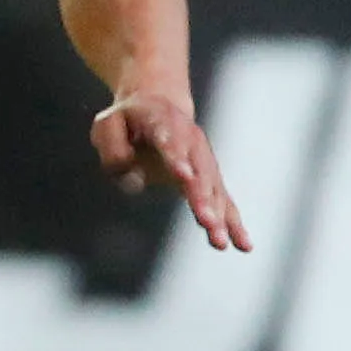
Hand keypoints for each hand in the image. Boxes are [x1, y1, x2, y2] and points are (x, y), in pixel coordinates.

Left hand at [92, 88, 246, 252]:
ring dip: (217, 215)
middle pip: (198, 171)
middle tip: (207, 220)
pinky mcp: (210, 178)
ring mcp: (203, 160)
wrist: (158, 105)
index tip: (184, 176)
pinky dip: (233, 223)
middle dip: (202, 197)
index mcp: (162, 122)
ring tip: (219, 240)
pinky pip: (224, 202)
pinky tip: (243, 245)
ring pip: (213, 190)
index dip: (177, 158)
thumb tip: (132, 179)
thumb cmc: (127, 121)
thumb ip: (112, 150)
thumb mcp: (107, 125)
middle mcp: (189, 141)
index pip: (169, 140)